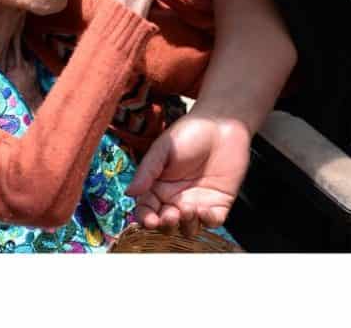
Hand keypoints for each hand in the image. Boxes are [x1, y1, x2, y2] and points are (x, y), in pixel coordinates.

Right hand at [125, 113, 250, 237]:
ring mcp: (197, 204)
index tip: (150, 220)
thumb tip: (129, 192)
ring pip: (188, 228)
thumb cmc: (188, 133)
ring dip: (186, 225)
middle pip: (166, 224)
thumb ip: (147, 171)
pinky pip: (212, 222)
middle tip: (170, 215)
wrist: (221, 123)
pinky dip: (208, 221)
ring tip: (188, 209)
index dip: (146, 219)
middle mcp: (175, 200)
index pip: (147, 210)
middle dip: (166, 225)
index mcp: (158, 188)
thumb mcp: (163, 149)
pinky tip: (205, 210)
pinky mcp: (219, 204)